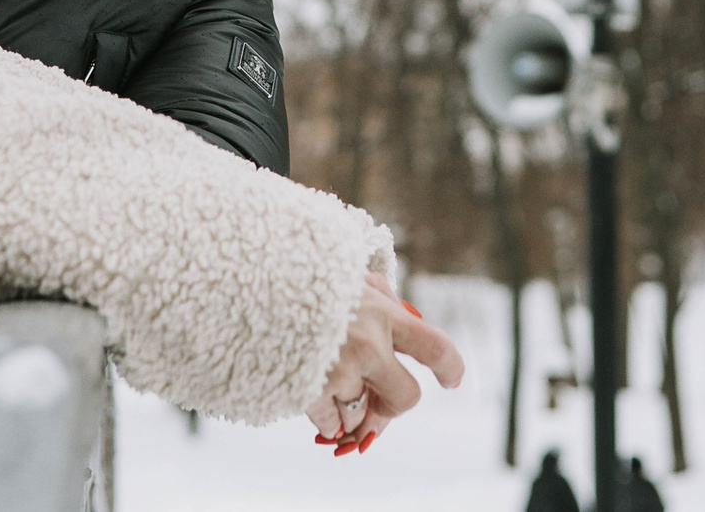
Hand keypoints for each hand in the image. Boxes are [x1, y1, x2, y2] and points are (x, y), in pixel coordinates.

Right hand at [304, 271, 463, 455]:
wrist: (253, 284)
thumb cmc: (307, 281)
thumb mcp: (354, 279)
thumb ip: (383, 301)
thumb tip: (406, 319)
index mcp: (383, 314)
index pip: (434, 347)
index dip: (450, 367)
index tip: (451, 380)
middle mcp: (368, 345)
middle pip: (405, 398)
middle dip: (391, 405)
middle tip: (376, 400)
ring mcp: (339, 370)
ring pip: (362, 416)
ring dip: (350, 409)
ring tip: (329, 384)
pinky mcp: (310, 390)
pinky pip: (332, 424)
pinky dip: (326, 419)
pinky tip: (314, 394)